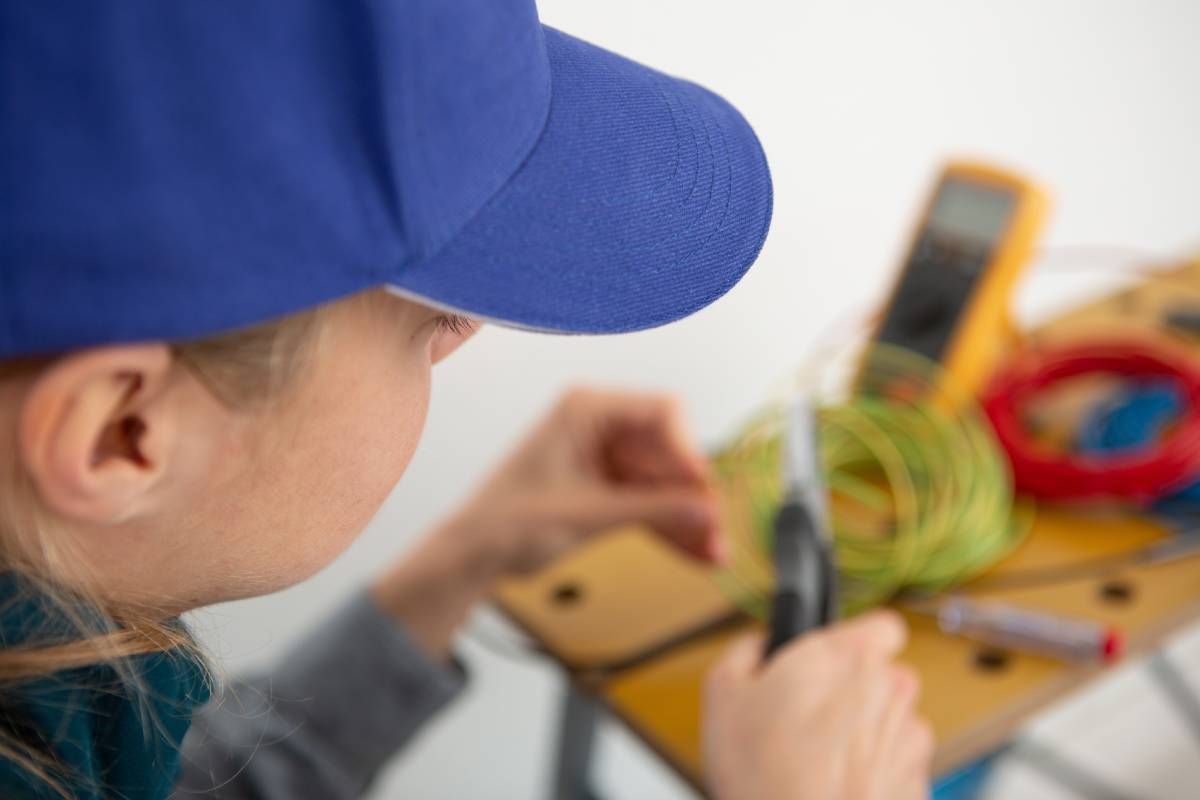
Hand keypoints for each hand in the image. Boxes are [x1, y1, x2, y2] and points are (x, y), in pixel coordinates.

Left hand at [372, 387, 721, 657]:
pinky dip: (670, 527)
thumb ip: (653, 509)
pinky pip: (651, 504)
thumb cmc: (508, 521)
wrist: (474, 555)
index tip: (704, 487)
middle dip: (693, 495)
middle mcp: (601, 425)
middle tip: (717, 529)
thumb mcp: (589, 514)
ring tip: (714, 552)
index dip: (688, 449)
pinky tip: (696, 553)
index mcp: (587, 408)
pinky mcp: (607, 487)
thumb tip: (707, 509)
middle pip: (669, 452)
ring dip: (688, 518)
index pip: (661, 412)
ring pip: (665, 484)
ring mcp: (606, 457)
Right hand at [704, 612, 932, 799]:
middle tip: (808, 717)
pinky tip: (834, 786)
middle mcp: (890, 690)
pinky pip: (897, 764)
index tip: (831, 660)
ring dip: (866, 733)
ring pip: (892, 720)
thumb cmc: (763, 776)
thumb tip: (762, 643)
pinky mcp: (917, 783)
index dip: (857, 641)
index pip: (882, 625)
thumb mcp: (722, 692)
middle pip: (884, 675)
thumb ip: (748, 648)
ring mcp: (909, 739)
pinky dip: (874, 773)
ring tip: (818, 760)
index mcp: (848, 656)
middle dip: (854, 691)